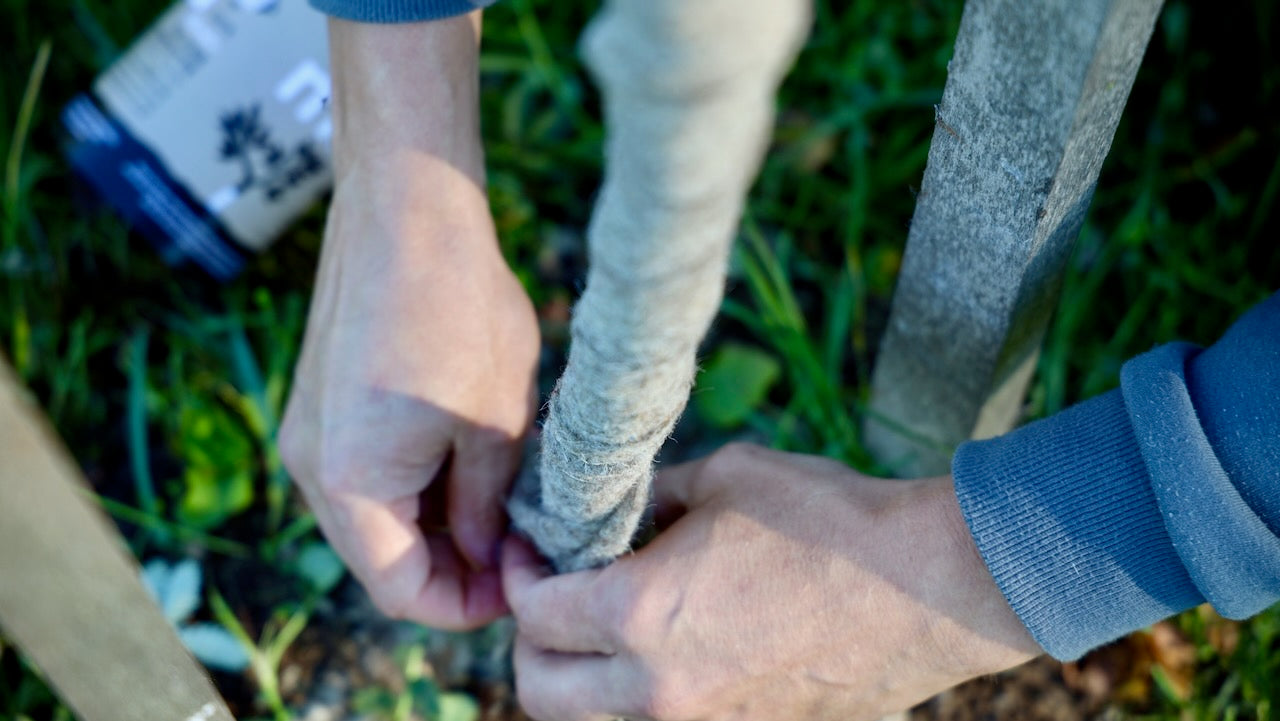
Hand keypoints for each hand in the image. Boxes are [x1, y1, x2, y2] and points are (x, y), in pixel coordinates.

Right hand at [279, 13, 538, 629]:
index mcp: (349, 487)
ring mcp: (310, 433)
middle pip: (382, 557)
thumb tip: (487, 557)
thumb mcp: (496, 424)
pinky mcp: (323, 402)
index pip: (401, 592)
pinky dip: (416, 483)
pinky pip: (368, 471)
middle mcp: (312, 469)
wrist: (406, 207)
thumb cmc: (458, 309)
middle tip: (522, 549)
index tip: (520, 586)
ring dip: (437, 524)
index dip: (465, 604)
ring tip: (507, 506)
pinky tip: (471, 462)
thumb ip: (487, 507)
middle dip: (454, 565)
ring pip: (377, 515)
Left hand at [502, 443, 1040, 719]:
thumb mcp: (724, 478)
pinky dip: (638, 690)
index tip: (532, 550)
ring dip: (581, 675)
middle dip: (531, 640)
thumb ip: (651, 498)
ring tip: (608, 622)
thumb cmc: (826, 520)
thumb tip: (616, 512)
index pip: (533, 614)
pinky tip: (672, 640)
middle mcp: (656, 686)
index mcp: (639, 613)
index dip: (519, 575)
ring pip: (594, 719)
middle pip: (540, 691)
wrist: (928, 587)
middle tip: (553, 594)